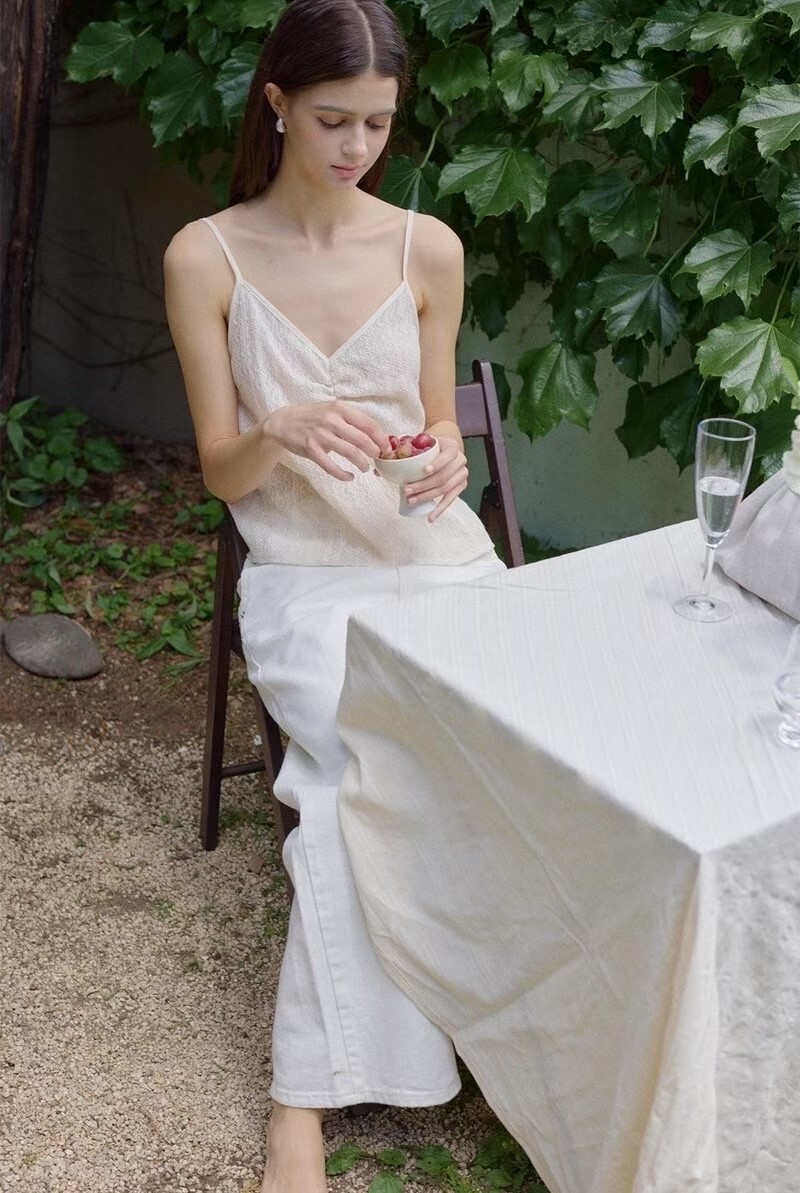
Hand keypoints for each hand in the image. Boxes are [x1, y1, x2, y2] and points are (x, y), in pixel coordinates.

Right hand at [264, 401, 390, 481]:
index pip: (368, 423)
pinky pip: (331, 466)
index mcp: (340, 408)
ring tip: (364, 468)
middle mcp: (331, 420)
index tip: (387, 448)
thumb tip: (375, 437)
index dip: (380, 438)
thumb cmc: (313, 417)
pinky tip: (349, 477)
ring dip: (361, 463)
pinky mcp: (311, 449)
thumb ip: (351, 421)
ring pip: (349, 452)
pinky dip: (342, 474)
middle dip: (374, 452)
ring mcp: (320, 435)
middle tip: (377, 458)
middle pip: (361, 439)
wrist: (283, 422)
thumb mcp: (332, 410)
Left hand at [402, 436, 467, 521]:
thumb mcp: (421, 443)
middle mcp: (460, 460)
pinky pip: (451, 499)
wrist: (445, 450)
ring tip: (412, 501)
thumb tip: (381, 466)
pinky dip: (440, 509)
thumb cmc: (430, 448)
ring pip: (445, 489)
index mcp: (451, 446)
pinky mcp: (461, 486)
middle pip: (443, 476)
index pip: (447, 455)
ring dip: (427, 496)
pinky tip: (431, 517)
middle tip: (407, 491)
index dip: (437, 464)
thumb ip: (405, 450)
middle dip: (423, 485)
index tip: (424, 471)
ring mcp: (462, 474)